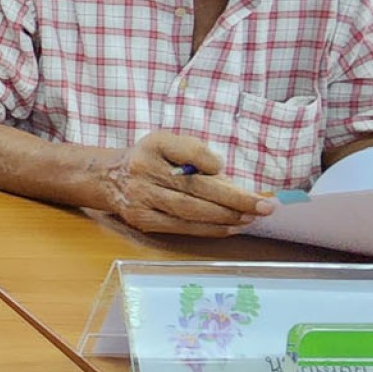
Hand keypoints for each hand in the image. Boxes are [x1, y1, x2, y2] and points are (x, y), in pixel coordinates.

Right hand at [101, 132, 275, 236]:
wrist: (107, 178)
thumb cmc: (149, 158)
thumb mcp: (167, 142)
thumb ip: (195, 152)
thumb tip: (226, 177)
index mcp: (154, 146)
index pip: (187, 152)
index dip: (208, 161)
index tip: (225, 168)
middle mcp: (144, 172)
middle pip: (194, 188)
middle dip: (234, 200)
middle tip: (264, 206)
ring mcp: (142, 200)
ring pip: (189, 212)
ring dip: (225, 217)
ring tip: (251, 218)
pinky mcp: (143, 221)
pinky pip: (181, 227)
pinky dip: (209, 229)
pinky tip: (230, 228)